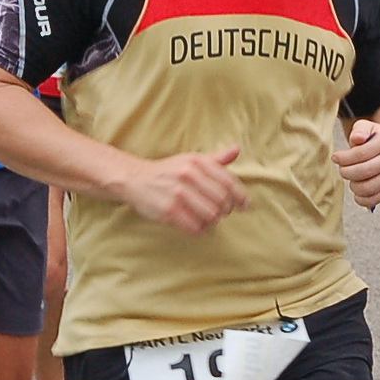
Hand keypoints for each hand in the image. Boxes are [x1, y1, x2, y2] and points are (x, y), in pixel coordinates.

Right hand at [122, 145, 247, 233]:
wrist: (135, 179)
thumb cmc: (168, 171)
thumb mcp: (191, 160)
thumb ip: (215, 159)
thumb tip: (237, 150)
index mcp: (196, 162)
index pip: (228, 182)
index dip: (240, 196)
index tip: (244, 206)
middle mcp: (187, 175)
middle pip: (222, 201)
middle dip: (225, 210)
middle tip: (221, 212)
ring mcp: (178, 193)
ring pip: (211, 215)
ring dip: (213, 221)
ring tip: (208, 219)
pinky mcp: (168, 211)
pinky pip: (196, 227)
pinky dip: (201, 229)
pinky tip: (197, 225)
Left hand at [333, 120, 379, 208]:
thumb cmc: (371, 139)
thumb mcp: (365, 127)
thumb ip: (359, 130)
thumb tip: (357, 138)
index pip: (361, 153)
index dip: (344, 158)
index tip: (336, 158)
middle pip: (365, 171)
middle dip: (347, 172)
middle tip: (342, 170)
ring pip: (370, 187)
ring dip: (354, 186)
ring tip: (351, 179)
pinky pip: (376, 199)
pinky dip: (363, 199)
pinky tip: (357, 193)